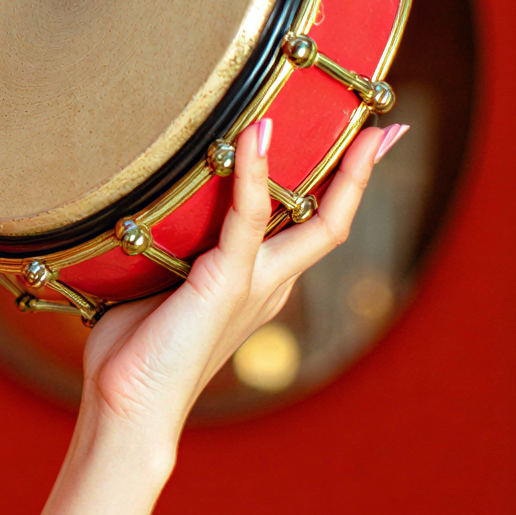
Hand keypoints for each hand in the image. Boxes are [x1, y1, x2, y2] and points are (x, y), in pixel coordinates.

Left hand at [79, 116, 406, 451]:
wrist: (130, 404)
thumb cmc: (136, 352)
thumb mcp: (159, 290)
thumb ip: (169, 254)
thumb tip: (137, 215)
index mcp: (259, 286)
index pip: (311, 228)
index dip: (338, 188)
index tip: (360, 148)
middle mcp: (269, 283)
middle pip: (333, 221)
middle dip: (361, 174)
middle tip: (385, 128)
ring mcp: (254, 283)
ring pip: (312, 218)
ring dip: (329, 166)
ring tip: (328, 110)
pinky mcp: (226, 281)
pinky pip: (245, 215)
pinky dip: (251, 173)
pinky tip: (254, 135)